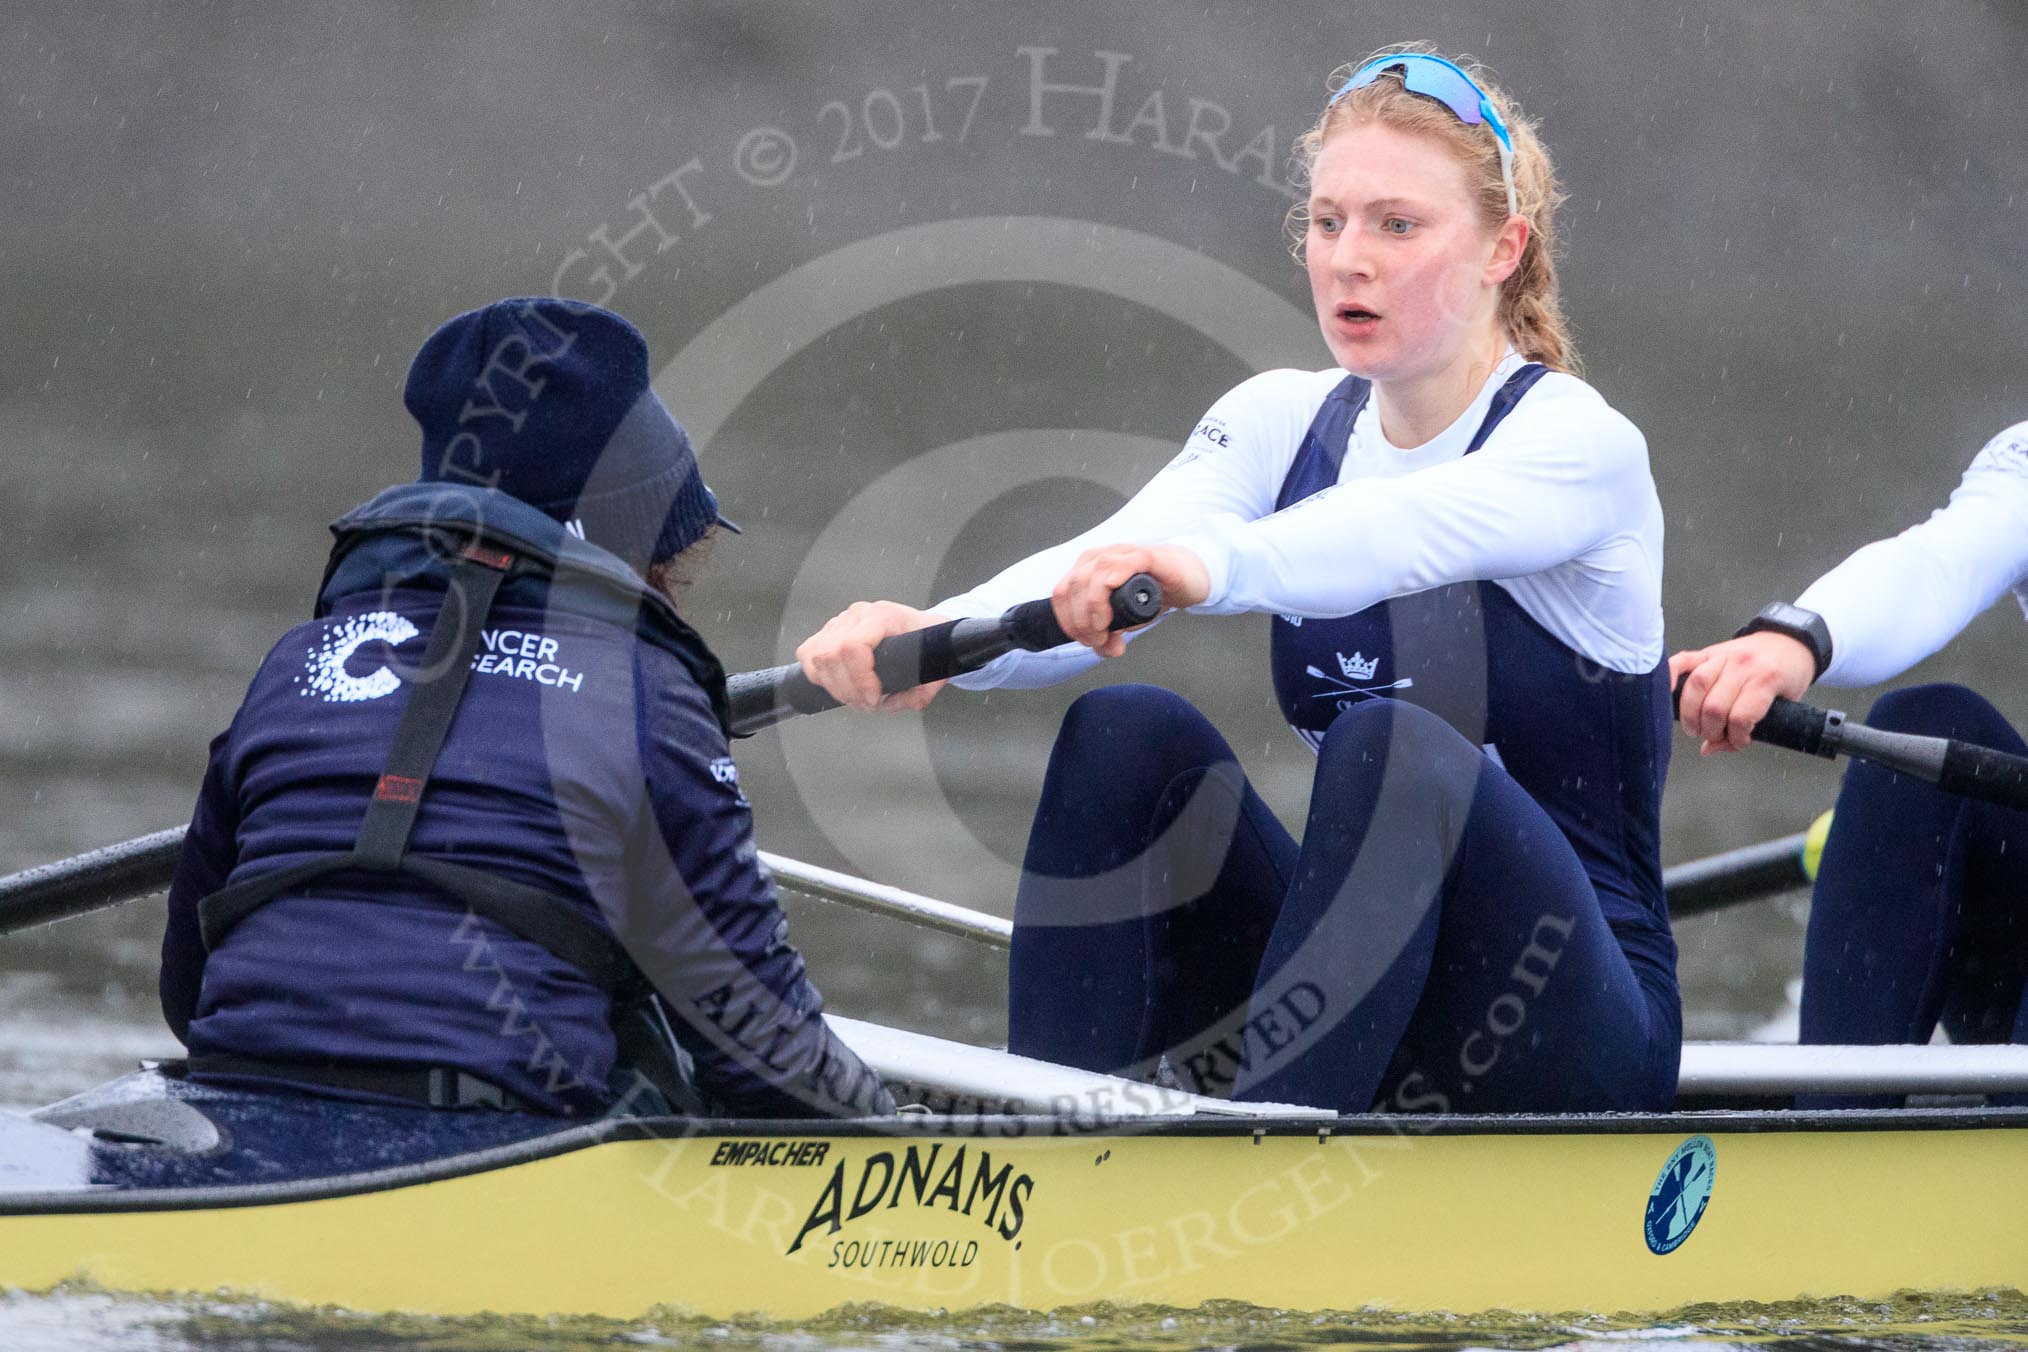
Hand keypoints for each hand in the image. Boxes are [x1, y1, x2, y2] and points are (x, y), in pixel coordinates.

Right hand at [794, 601, 951, 712]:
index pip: (853, 646)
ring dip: (833, 687)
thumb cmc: (927, 644)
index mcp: (884, 616)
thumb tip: (888, 704)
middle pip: (830, 654)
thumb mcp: (933, 671)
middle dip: (847, 690)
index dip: (859, 679)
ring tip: (855, 698)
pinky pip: (808, 653)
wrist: (922, 629)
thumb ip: (916, 694)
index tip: (874, 699)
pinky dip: (817, 676)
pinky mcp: (828, 631)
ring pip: (817, 656)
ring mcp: (841, 621)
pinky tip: (838, 685)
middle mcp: (858, 614)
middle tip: (867, 704)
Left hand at [1051, 543, 1206, 657]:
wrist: (1188, 576)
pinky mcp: (1145, 556)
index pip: (1062, 592)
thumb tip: (1105, 648)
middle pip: (1074, 588)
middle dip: (1081, 623)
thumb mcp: (1126, 617)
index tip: (1081, 640)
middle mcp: (1100, 557)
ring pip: (1092, 579)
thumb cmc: (1154, 592)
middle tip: (1098, 642)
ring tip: (1106, 633)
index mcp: (1088, 568)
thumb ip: (1112, 632)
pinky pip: (1120, 566)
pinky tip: (1114, 608)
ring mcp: (1121, 554)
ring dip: (1093, 612)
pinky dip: (1111, 587)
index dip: (1066, 620)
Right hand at [1667, 632, 1817, 754]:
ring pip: (1696, 686)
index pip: (1740, 717)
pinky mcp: (1708, 651)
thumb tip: (1709, 748)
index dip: (1735, 737)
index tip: (1738, 741)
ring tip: (1693, 727)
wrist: (1791, 641)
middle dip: (1710, 730)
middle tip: (1712, 736)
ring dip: (1690, 713)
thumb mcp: (1783, 706)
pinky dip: (1670, 677)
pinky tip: (1667, 695)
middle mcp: (1742, 665)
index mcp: (1766, 679)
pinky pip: (1682, 661)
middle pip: (1714, 706)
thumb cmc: (1788, 675)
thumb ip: (1748, 729)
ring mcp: (1723, 655)